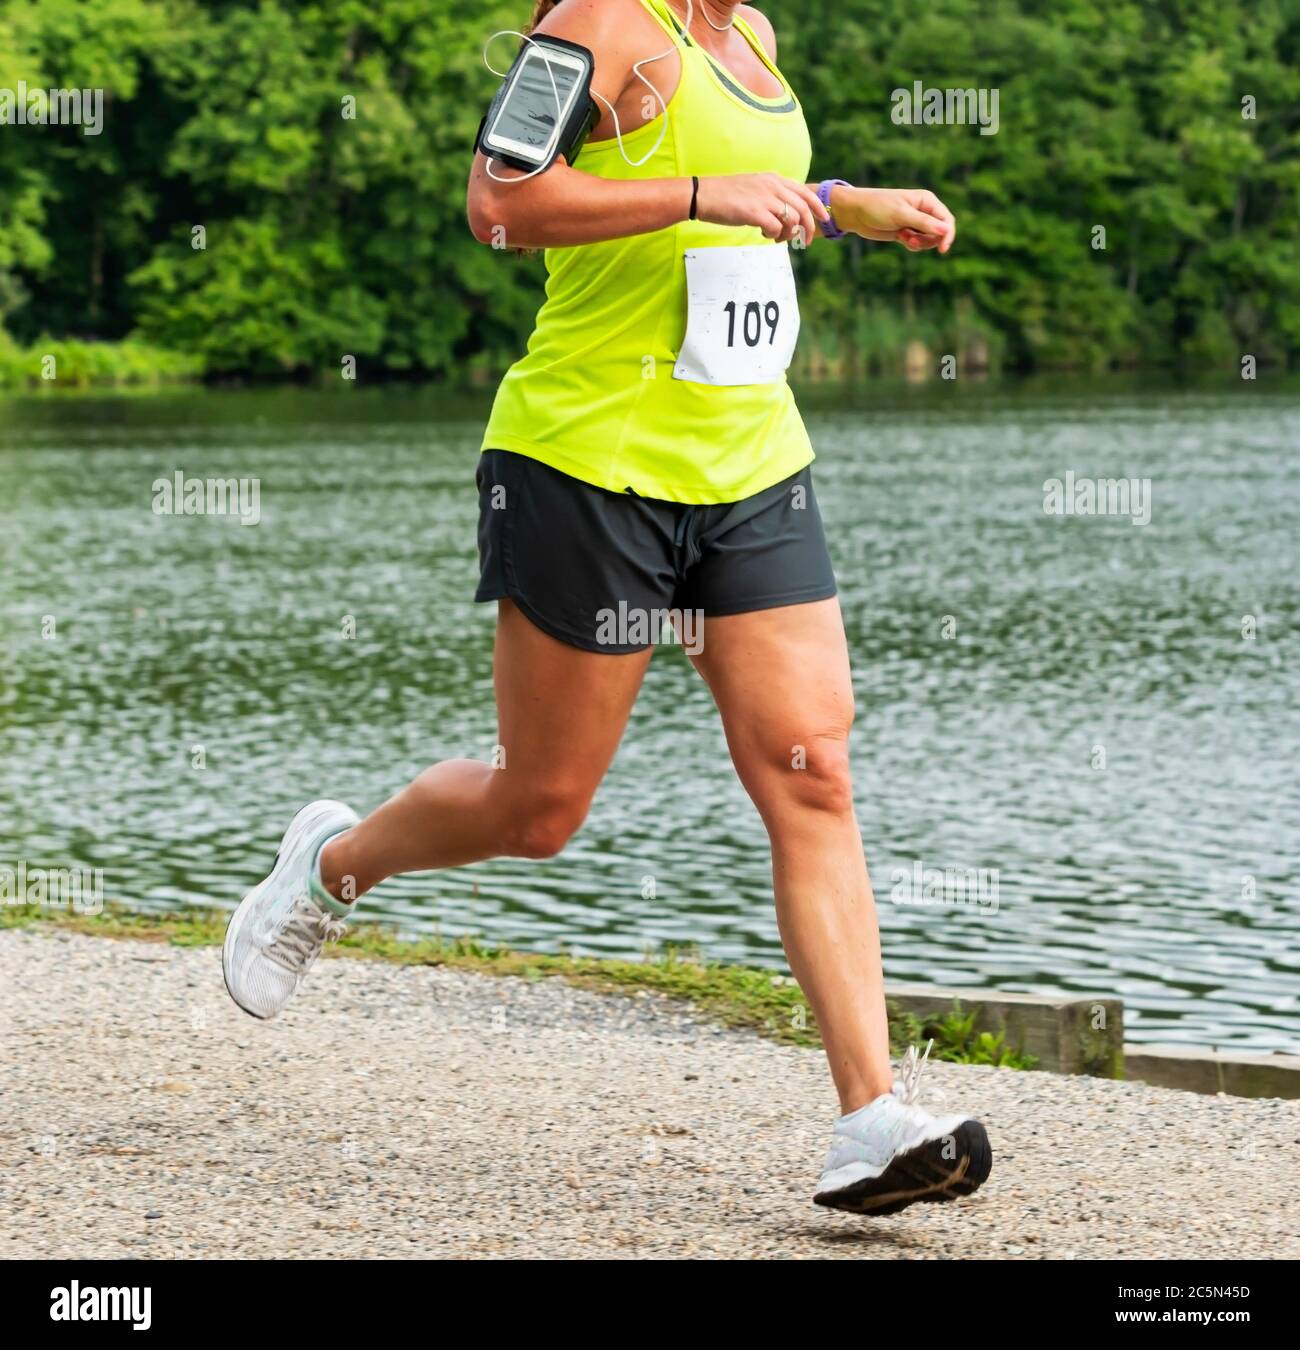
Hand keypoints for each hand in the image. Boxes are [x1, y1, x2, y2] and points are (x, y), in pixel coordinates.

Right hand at [695, 173, 829, 245]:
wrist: (703, 195)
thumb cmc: (725, 195)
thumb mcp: (754, 188)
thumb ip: (771, 196)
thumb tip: (785, 214)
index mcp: (774, 179)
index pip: (805, 191)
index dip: (818, 206)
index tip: (824, 218)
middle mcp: (773, 186)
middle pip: (804, 208)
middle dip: (809, 227)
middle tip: (806, 241)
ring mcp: (765, 198)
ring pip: (793, 219)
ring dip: (789, 234)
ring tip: (777, 238)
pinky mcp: (755, 212)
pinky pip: (776, 228)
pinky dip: (773, 235)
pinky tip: (762, 233)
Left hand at [830, 186, 956, 252]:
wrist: (856, 213)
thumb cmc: (878, 207)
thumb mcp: (901, 214)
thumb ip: (923, 223)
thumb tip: (946, 231)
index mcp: (927, 201)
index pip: (946, 220)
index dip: (948, 235)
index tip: (942, 249)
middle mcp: (924, 211)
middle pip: (940, 232)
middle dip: (928, 241)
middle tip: (911, 241)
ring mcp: (915, 222)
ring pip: (929, 240)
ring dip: (919, 244)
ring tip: (903, 238)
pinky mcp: (906, 232)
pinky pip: (917, 243)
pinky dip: (911, 245)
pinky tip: (900, 239)